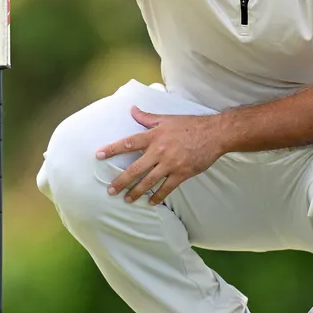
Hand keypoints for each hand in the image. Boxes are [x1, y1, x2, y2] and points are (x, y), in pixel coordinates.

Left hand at [96, 106, 226, 205]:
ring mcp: (171, 164)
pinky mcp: (182, 173)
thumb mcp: (166, 118)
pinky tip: (150, 203)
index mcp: (154, 136)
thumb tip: (132, 109)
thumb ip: (147, 117)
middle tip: (110, 190)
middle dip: (121, 181)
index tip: (98, 155)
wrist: (214, 133)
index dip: (112, 149)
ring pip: (149, 182)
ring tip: (126, 199)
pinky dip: (158, 197)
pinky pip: (167, 188)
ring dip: (136, 192)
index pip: (128, 143)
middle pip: (135, 169)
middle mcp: (159, 151)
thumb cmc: (190, 124)